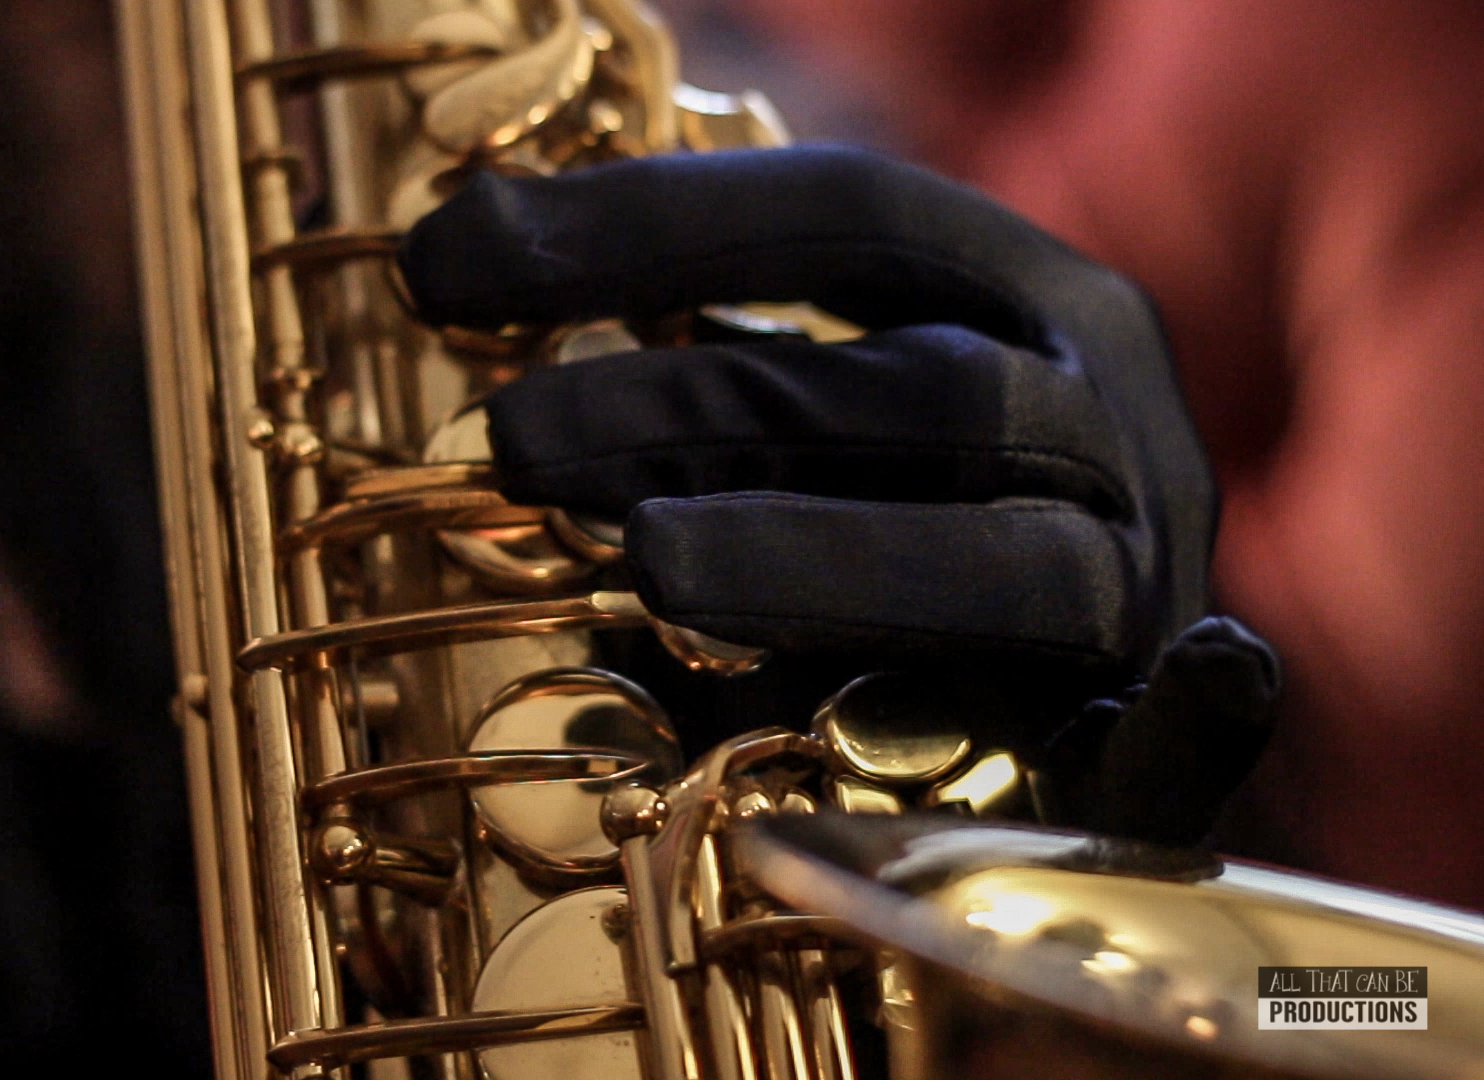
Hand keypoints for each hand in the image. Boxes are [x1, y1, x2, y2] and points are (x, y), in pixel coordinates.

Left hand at [400, 145, 1212, 681]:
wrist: (1048, 726)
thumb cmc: (876, 559)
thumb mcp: (786, 435)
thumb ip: (685, 379)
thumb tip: (451, 270)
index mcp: (1015, 305)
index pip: (845, 215)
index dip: (645, 225)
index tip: (443, 262)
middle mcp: (1099, 425)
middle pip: (912, 390)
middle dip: (699, 405)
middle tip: (511, 437)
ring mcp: (1142, 590)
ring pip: (1014, 560)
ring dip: (827, 553)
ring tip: (649, 559)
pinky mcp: (1164, 760)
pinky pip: (1200, 741)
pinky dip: (1201, 717)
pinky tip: (1194, 681)